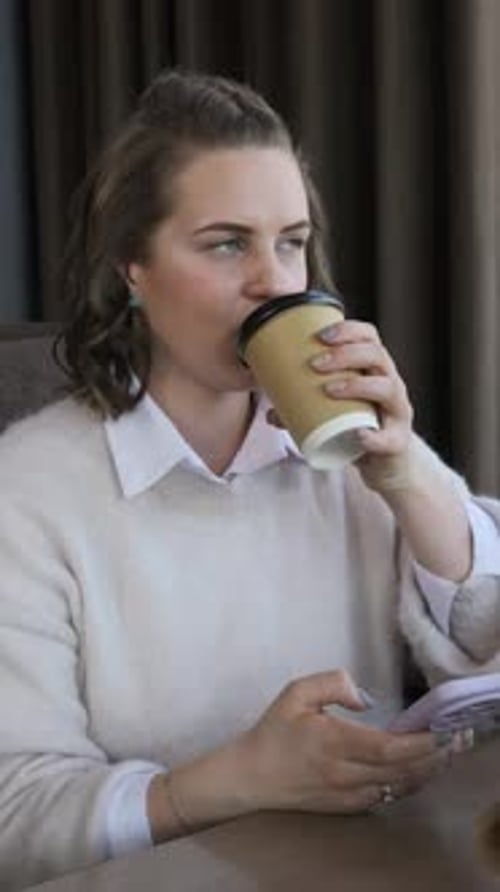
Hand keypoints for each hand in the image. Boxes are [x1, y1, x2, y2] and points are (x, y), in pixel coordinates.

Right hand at [241, 669, 449, 813]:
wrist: (252, 776)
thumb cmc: (274, 731)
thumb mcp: (296, 693)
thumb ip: (332, 683)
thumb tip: (364, 697)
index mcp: (333, 743)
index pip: (388, 748)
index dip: (420, 742)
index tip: (441, 728)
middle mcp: (344, 774)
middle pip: (402, 771)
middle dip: (434, 755)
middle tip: (455, 736)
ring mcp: (347, 795)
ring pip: (399, 787)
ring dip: (426, 771)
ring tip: (445, 750)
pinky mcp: (347, 806)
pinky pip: (387, 797)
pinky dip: (408, 783)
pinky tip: (418, 768)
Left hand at [309, 320, 414, 492]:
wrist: (387, 465)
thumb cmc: (360, 428)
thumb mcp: (334, 412)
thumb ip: (305, 408)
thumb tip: (270, 411)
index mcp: (375, 371)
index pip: (369, 337)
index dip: (348, 330)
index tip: (320, 335)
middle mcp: (391, 385)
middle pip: (377, 356)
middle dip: (346, 354)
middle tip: (315, 363)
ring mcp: (398, 413)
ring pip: (387, 388)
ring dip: (357, 385)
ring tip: (329, 390)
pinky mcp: (398, 442)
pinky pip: (390, 438)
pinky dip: (374, 437)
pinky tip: (360, 435)